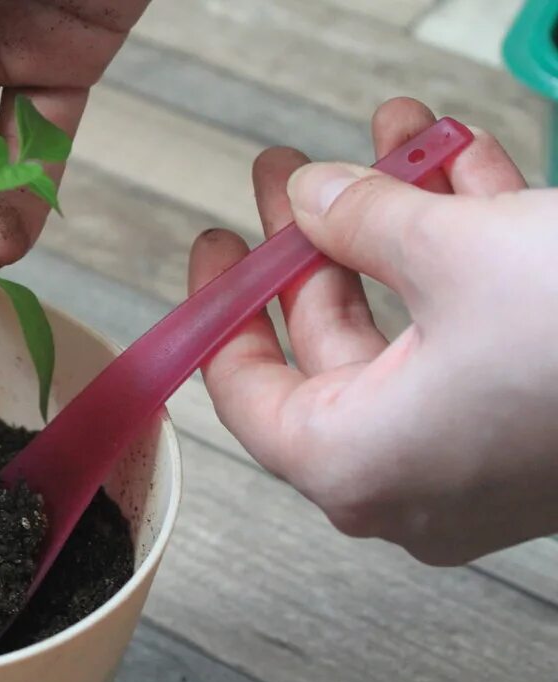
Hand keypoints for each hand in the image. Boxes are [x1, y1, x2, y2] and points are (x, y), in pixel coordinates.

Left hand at [189, 98, 557, 564]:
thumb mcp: (459, 253)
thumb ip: (363, 220)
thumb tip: (312, 196)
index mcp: (353, 463)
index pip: (245, 392)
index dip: (225, 308)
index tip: (217, 248)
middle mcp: (407, 479)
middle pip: (329, 346)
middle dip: (316, 240)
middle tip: (291, 174)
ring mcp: (474, 458)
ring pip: (411, 325)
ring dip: (402, 225)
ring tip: (388, 138)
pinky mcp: (533, 427)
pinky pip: (475, 334)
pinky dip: (466, 252)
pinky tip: (461, 165)